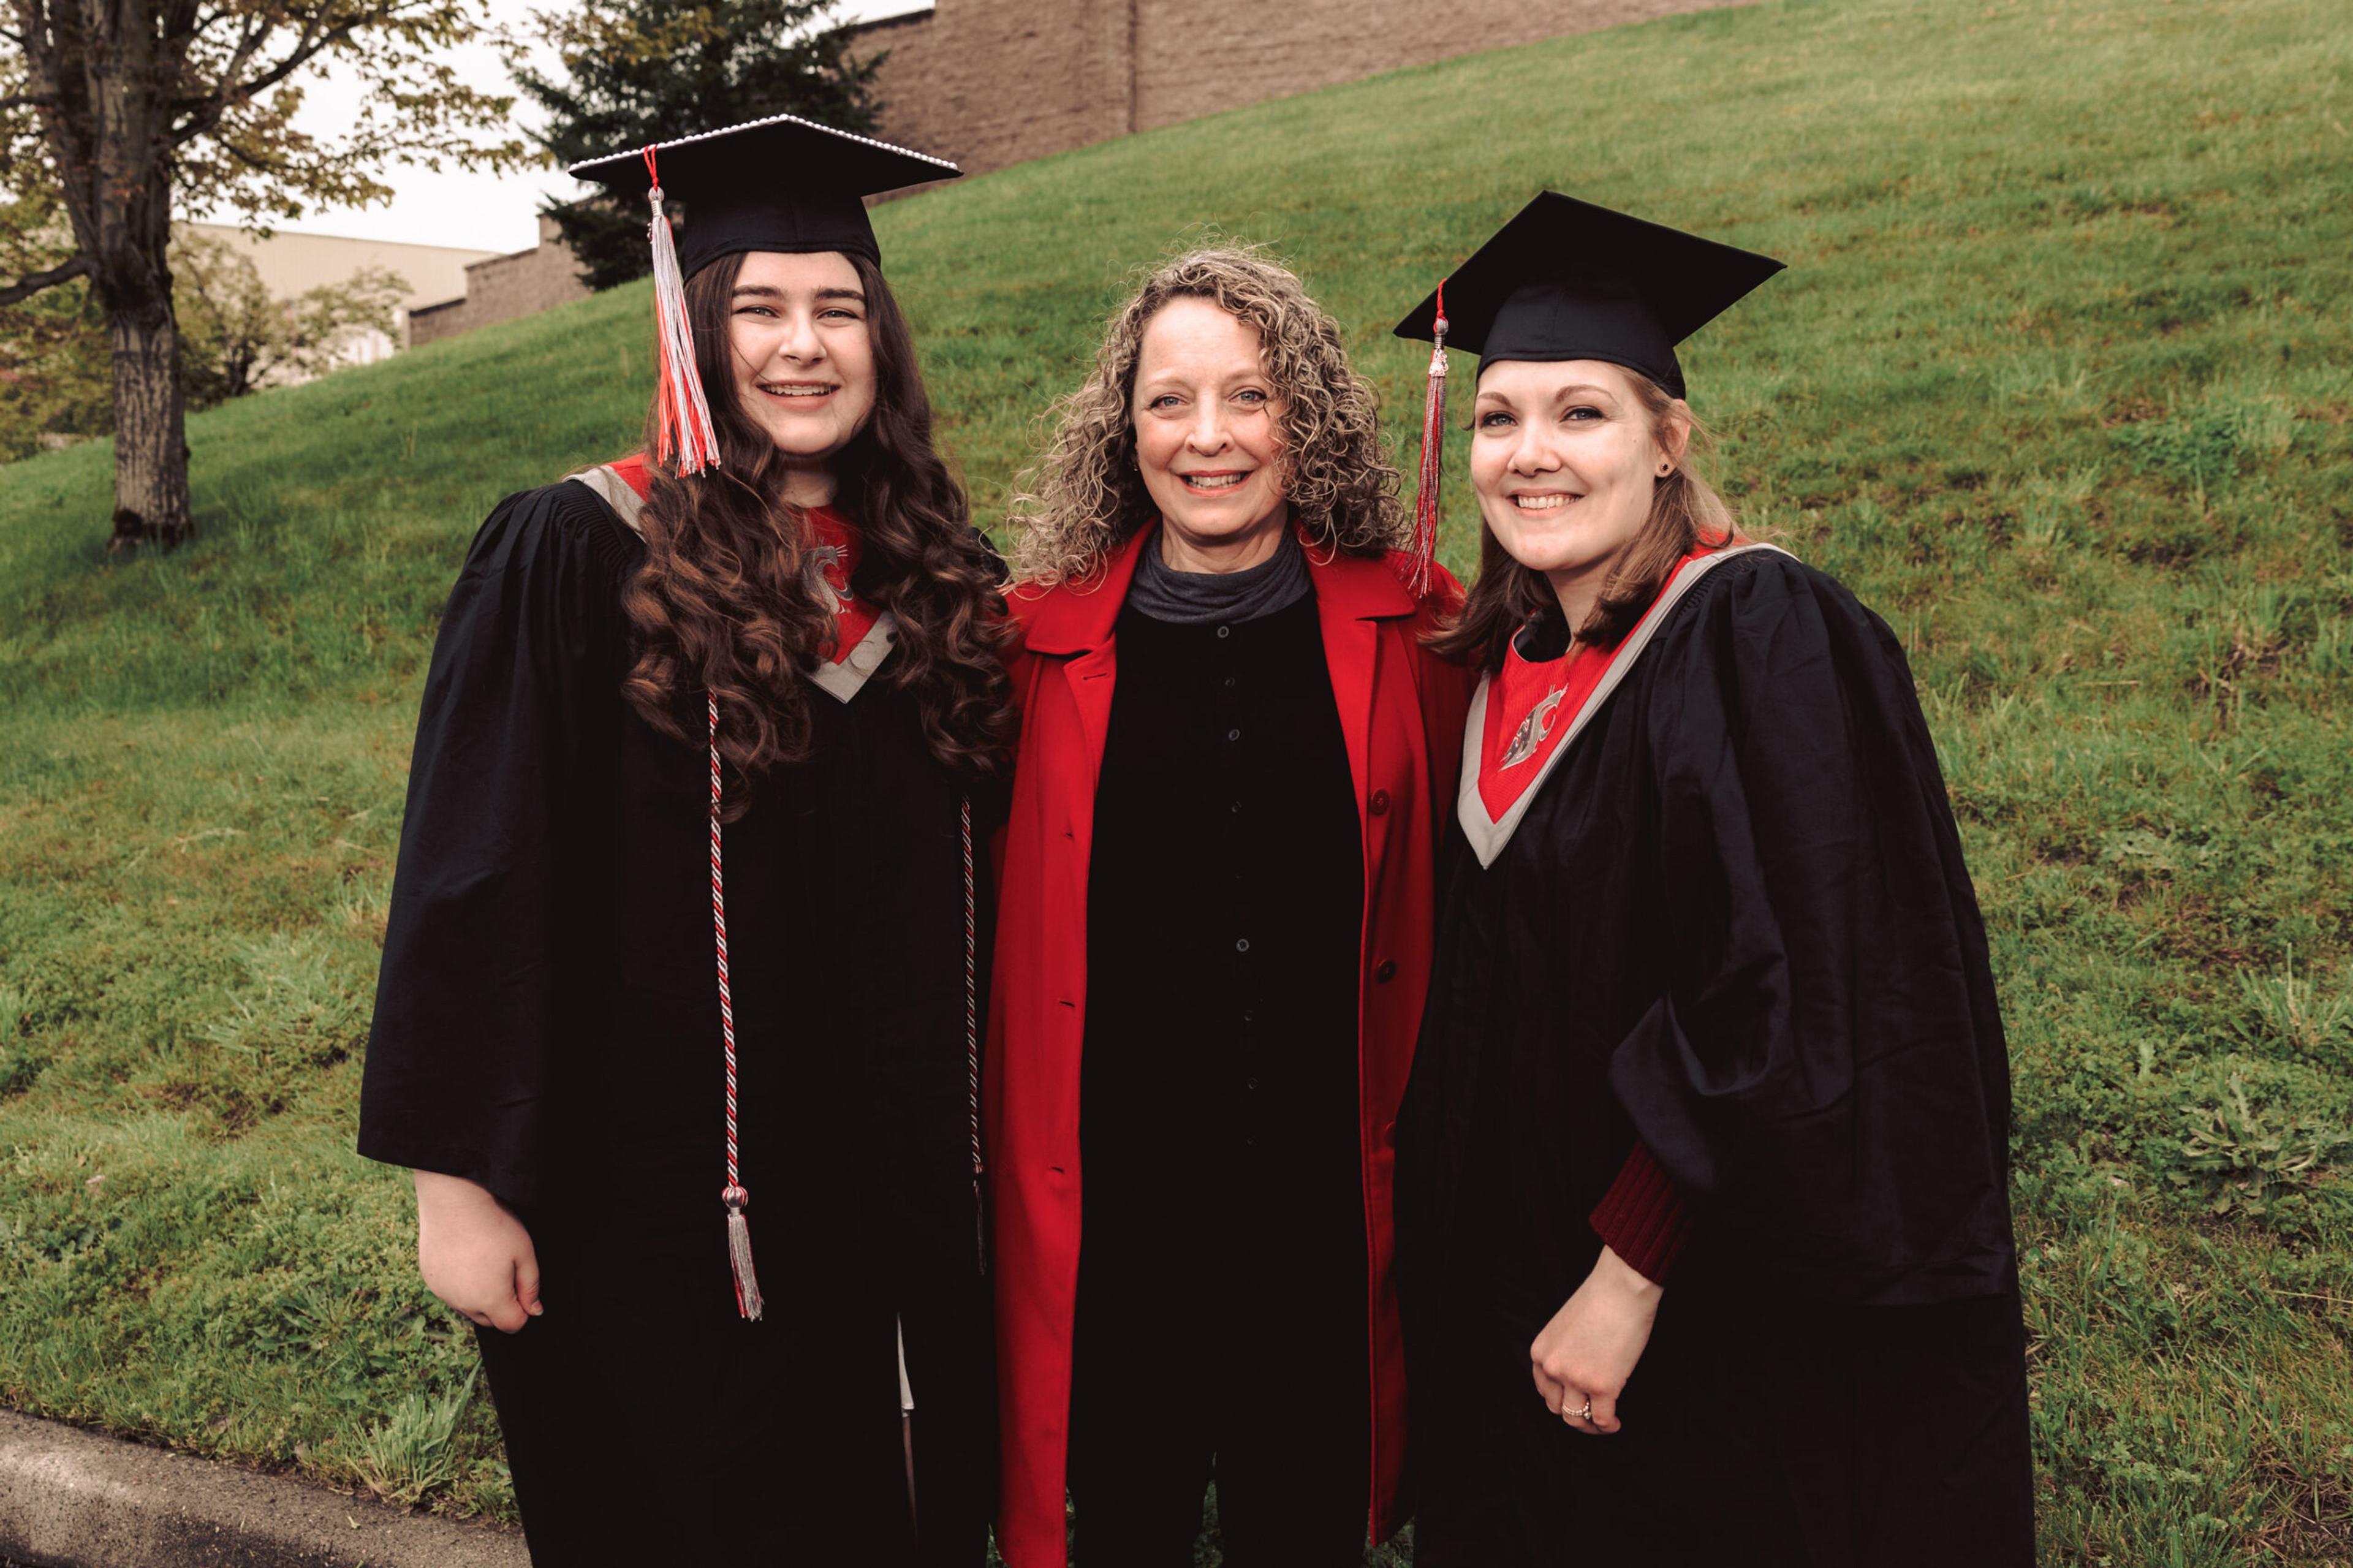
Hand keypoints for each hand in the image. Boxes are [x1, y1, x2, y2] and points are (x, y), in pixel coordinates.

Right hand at [414, 1170, 542, 1332]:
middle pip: (489, 1320)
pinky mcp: (430, 1279)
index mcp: (490, 1300)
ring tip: (485, 1262)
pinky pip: (450, 1293)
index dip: (523, 1310)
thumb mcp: (524, 1254)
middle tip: (505, 1271)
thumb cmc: (494, 1225)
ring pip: (468, 1308)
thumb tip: (534, 1311)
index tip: (522, 1286)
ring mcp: (443, 1292)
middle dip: (502, 1306)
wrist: (453, 1201)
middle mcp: (463, 1304)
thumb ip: (530, 1287)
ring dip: (480, 1297)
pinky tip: (465, 1258)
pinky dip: (460, 1285)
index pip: (512, 1325)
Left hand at [1529, 1245, 1659, 1434]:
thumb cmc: (1600, 1302)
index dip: (1561, 1401)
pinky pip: (1601, 1419)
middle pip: (1557, 1408)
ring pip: (1575, 1420)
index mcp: (1540, 1353)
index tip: (1576, 1403)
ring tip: (1605, 1422)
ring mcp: (1575, 1379)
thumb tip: (1575, 1376)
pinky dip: (1608, 1426)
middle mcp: (1552, 1368)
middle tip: (1591, 1416)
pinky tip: (1616, 1422)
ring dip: (1590, 1426)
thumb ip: (1563, 1354)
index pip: (1543, 1390)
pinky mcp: (1602, 1386)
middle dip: (1575, 1416)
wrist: (1622, 1289)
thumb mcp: (1565, 1329)